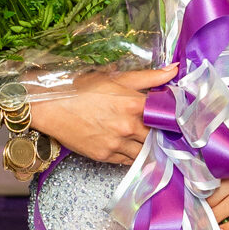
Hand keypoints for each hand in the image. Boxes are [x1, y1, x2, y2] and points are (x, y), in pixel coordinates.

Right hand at [28, 64, 178, 165]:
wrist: (51, 106)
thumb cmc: (83, 88)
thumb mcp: (116, 77)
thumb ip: (149, 76)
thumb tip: (176, 68)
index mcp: (134, 104)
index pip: (165, 116)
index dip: (173, 117)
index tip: (177, 118)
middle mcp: (128, 126)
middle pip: (157, 136)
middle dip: (161, 134)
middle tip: (166, 133)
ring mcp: (116, 143)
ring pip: (144, 152)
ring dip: (149, 148)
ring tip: (150, 142)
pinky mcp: (104, 156)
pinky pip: (128, 161)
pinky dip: (133, 156)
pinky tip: (134, 149)